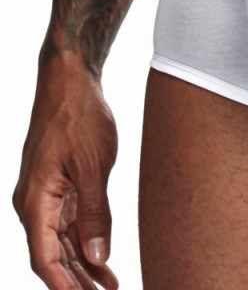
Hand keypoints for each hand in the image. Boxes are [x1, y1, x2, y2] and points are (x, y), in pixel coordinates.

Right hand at [14, 54, 118, 289]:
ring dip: (85, 267)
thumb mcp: (92, 164)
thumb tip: (97, 255)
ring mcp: (46, 195)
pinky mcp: (59, 186)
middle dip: (77, 283)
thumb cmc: (79, 116)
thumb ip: (94, 211)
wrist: (70, 81)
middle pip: (54, 257)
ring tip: (110, 288)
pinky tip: (104, 261)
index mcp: (35, 201)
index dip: (65, 286)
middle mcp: (35, 203)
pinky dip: (86, 242)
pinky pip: (70, 224)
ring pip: (63, 243)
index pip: (45, 259)